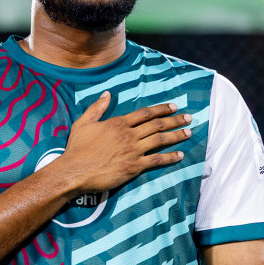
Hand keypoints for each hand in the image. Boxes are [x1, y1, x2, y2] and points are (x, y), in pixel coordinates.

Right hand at [54, 93, 189, 197]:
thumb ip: (97, 108)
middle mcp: (129, 135)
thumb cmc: (77, 148)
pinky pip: (157, 160)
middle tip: (189, 118)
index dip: (161, 109)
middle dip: (175, 120)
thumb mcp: (83, 123)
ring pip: (160, 140)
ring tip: (188, 132)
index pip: (145, 113)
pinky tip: (180, 155)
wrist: (75, 171)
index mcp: (118, 123)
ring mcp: (133, 151)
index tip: (174, 107)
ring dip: (176, 135)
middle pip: (157, 125)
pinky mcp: (134, 167)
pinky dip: (170, 157)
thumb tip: (107, 94)